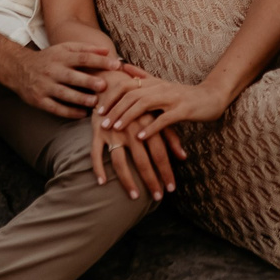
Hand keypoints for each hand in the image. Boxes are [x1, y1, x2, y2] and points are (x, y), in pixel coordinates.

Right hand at [0, 36, 118, 118]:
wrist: (19, 68)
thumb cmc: (49, 58)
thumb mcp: (64, 49)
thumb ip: (86, 49)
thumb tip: (108, 51)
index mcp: (61, 57)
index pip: (82, 58)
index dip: (99, 60)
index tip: (116, 64)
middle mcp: (52, 71)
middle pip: (72, 76)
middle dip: (88, 81)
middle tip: (104, 85)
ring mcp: (45, 86)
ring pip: (64, 94)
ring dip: (80, 99)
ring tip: (94, 102)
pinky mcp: (39, 100)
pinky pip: (55, 108)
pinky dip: (69, 112)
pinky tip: (82, 114)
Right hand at [89, 69, 179, 199]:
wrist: (112, 81)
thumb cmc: (139, 102)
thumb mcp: (156, 115)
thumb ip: (170, 136)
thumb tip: (184, 157)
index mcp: (147, 125)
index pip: (160, 154)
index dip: (166, 172)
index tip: (171, 189)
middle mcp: (131, 130)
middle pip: (143, 161)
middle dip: (152, 180)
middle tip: (158, 197)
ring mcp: (113, 132)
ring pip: (120, 162)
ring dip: (127, 181)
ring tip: (135, 197)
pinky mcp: (97, 132)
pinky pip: (95, 153)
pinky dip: (97, 168)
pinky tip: (102, 183)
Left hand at [97, 76, 227, 143]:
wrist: (212, 96)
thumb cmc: (184, 94)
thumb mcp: (161, 84)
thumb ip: (141, 76)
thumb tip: (122, 66)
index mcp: (153, 83)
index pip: (126, 85)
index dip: (111, 96)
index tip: (98, 109)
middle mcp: (160, 87)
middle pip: (132, 95)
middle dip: (115, 109)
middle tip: (102, 122)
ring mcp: (172, 98)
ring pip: (144, 104)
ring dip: (128, 117)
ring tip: (116, 129)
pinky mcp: (184, 109)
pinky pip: (164, 119)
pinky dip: (151, 128)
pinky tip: (140, 137)